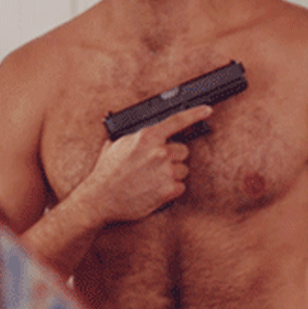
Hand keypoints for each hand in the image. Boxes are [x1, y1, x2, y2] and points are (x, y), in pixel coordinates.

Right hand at [85, 105, 212, 222]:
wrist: (100, 198)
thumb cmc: (106, 172)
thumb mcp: (118, 143)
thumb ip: (137, 136)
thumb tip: (144, 132)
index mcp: (147, 136)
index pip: (177, 121)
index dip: (195, 114)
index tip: (207, 110)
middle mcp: (160, 151)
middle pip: (183, 150)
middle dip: (172, 157)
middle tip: (154, 166)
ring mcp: (166, 171)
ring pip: (183, 169)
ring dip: (172, 174)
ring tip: (152, 179)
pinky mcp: (168, 190)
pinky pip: (181, 186)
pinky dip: (171, 190)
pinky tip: (154, 190)